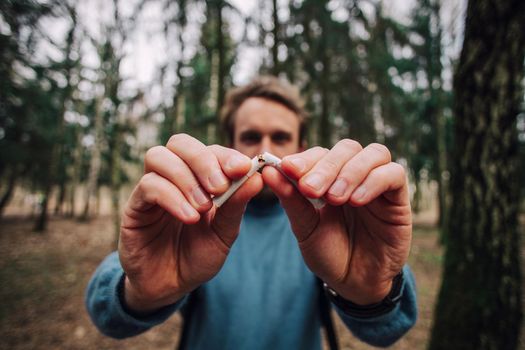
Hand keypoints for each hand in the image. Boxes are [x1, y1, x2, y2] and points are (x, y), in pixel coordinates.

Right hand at [119, 134, 262, 313]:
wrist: (171, 286)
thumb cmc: (198, 255)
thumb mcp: (224, 232)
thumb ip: (236, 204)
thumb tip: (257, 177)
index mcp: (198, 177)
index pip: (209, 150)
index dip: (226, 155)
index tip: (242, 168)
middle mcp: (173, 176)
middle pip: (180, 142)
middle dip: (203, 160)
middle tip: (220, 187)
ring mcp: (151, 189)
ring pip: (159, 156)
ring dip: (186, 178)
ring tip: (203, 207)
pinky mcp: (134, 207)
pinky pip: (148, 186)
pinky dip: (172, 197)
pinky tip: (190, 217)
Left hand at [263, 140, 411, 304]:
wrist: (354, 284)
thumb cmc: (329, 253)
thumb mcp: (305, 227)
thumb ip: (291, 199)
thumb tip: (269, 171)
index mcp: (330, 178)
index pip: (321, 153)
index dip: (306, 158)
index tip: (288, 169)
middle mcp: (355, 175)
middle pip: (347, 148)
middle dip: (326, 166)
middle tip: (310, 189)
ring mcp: (378, 184)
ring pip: (374, 153)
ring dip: (351, 172)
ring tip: (335, 198)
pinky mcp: (398, 199)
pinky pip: (394, 174)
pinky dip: (374, 182)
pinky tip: (356, 201)